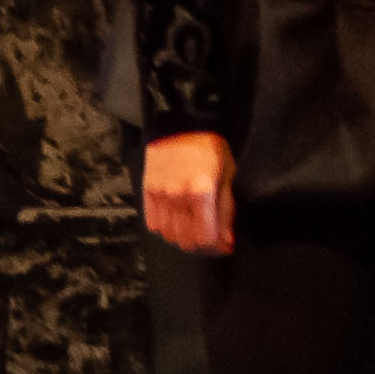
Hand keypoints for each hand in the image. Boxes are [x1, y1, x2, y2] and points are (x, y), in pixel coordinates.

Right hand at [144, 130, 236, 256]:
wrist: (181, 126)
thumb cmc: (210, 148)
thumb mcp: (227, 176)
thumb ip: (226, 211)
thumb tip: (226, 241)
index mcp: (201, 191)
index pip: (205, 236)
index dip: (217, 247)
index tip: (225, 247)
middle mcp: (177, 197)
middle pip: (186, 240)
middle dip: (203, 246)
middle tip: (214, 242)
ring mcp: (159, 196)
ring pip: (169, 235)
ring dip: (185, 240)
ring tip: (197, 233)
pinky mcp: (147, 193)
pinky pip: (154, 224)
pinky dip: (167, 230)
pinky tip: (179, 223)